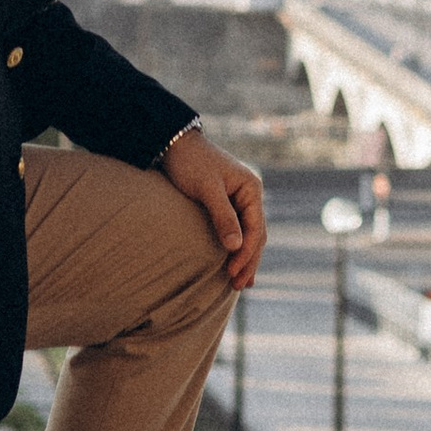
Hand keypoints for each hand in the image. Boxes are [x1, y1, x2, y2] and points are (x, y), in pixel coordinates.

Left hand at [161, 125, 265, 289]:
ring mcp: (240, 200)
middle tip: (237, 286)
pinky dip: (238, 249)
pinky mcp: (228, 205)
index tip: (232, 273)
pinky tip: (234, 264)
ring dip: (245, 258)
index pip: (255, 229)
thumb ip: (222, 216)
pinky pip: (238, 231)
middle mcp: (250, 195)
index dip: (246, 254)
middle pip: (256, 235)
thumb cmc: (191, 163)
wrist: (175, 144)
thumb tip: (236, 246)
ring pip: (248, 235)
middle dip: (248, 261)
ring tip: (239, 283)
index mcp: (251, 189)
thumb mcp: (207, 188)